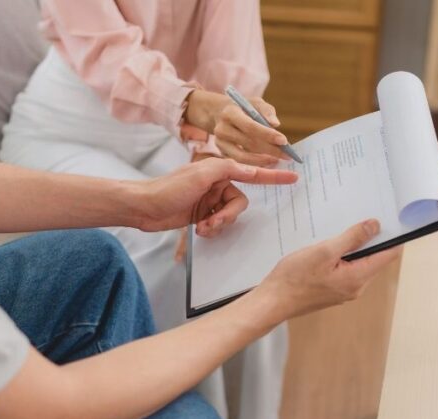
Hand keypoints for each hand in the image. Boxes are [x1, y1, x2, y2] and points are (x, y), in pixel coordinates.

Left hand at [135, 157, 296, 235]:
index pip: (252, 173)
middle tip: (212, 221)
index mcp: (220, 169)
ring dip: (219, 224)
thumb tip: (247, 169)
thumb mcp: (200, 175)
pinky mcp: (204, 215)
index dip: (273, 176)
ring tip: (202, 227)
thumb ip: (227, 169)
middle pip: (240, 202)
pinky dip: (212, 229)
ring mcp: (210, 200)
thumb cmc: (168, 189)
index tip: (293, 176)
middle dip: (228, 215)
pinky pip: (220, 224)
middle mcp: (217, 184)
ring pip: (231, 215)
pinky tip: (199, 230)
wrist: (144, 208)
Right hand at [185, 90, 288, 166]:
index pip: (251, 126)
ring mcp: (220, 142)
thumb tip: (275, 124)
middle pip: (248, 143)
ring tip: (278, 159)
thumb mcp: (255, 102)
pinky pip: (240, 161)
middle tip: (287, 155)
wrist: (220, 113)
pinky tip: (266, 162)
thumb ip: (266, 111)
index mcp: (230, 113)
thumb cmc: (244, 107)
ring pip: (243, 156)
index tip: (284, 141)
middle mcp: (222, 128)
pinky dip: (254, 163)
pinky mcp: (221, 152)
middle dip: (270, 150)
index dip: (268, 135)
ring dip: (263, 160)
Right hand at [252, 219, 401, 320]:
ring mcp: (345, 291)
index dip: (392, 236)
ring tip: (341, 230)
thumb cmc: (295, 278)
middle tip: (361, 217)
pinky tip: (329, 247)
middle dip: (371, 239)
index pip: (388, 255)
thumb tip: (375, 226)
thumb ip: (352, 238)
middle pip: (374, 259)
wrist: (273, 301)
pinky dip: (342, 256)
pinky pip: (346, 269)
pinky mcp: (333, 290)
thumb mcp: (325, 251)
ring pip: (359, 263)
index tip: (390, 219)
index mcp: (358, 278)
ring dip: (354, 247)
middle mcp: (356, 287)